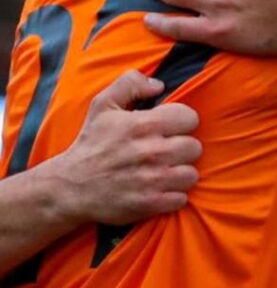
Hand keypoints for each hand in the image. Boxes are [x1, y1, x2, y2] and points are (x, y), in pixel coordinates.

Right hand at [49, 71, 200, 224]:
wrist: (70, 187)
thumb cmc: (92, 144)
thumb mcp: (103, 105)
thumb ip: (131, 84)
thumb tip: (159, 85)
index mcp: (143, 125)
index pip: (190, 118)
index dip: (182, 122)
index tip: (170, 129)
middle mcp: (151, 152)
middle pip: (195, 148)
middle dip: (182, 149)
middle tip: (166, 152)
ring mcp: (152, 180)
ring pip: (191, 174)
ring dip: (180, 174)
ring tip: (163, 171)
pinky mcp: (151, 203)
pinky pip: (181, 198)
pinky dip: (172, 196)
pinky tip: (158, 189)